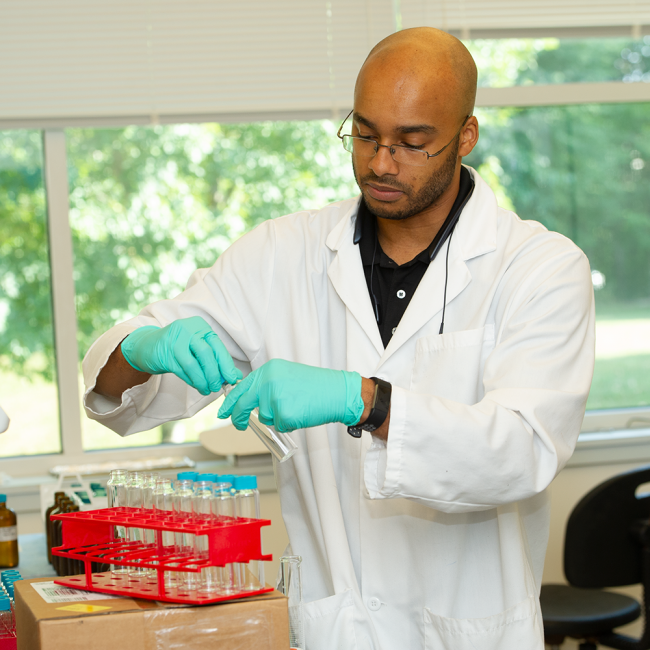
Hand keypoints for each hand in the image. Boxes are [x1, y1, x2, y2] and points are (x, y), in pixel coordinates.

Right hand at [121, 316, 242, 395]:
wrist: (148, 346)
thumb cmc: (179, 347)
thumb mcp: (198, 348)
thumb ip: (216, 359)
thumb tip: (235, 375)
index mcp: (199, 326)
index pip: (217, 345)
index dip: (226, 363)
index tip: (232, 378)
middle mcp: (187, 329)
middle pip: (206, 354)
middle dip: (214, 373)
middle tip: (217, 387)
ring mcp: (174, 341)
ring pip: (193, 364)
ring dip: (202, 380)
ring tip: (207, 390)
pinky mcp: (164, 354)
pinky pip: (181, 370)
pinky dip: (191, 380)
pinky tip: (197, 386)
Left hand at [217, 359, 363, 431]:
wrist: (337, 392)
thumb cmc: (316, 386)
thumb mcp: (287, 375)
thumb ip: (267, 384)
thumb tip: (249, 400)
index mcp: (268, 370)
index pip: (241, 387)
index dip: (230, 401)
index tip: (223, 410)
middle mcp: (268, 382)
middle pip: (243, 404)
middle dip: (238, 417)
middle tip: (239, 424)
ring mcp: (275, 398)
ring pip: (265, 417)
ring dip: (276, 418)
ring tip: (295, 407)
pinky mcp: (284, 414)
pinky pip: (278, 425)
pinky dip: (288, 424)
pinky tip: (301, 414)